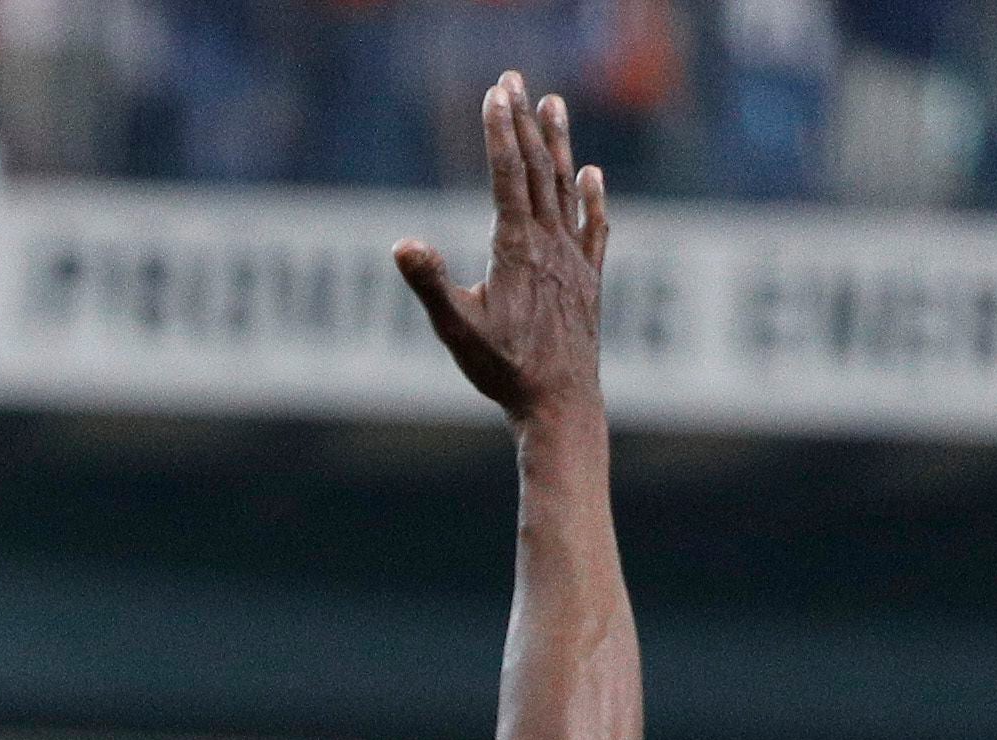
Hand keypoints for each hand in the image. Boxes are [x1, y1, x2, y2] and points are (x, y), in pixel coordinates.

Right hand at [395, 74, 607, 426]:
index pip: (508, 174)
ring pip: (566, 187)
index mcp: (517, 247)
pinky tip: (591, 175)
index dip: (501, 131)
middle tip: (515, 79)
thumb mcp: (457, 329)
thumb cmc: (504, 370)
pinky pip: (594, 227)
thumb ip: (431, 284)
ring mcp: (574, 259)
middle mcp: (551, 242)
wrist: (561, 403)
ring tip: (555, 103)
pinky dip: (592, 197)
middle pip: (538, 168)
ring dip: (559, 143)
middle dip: (525, 121)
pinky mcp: (589, 279)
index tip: (496, 92)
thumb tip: (402, 245)